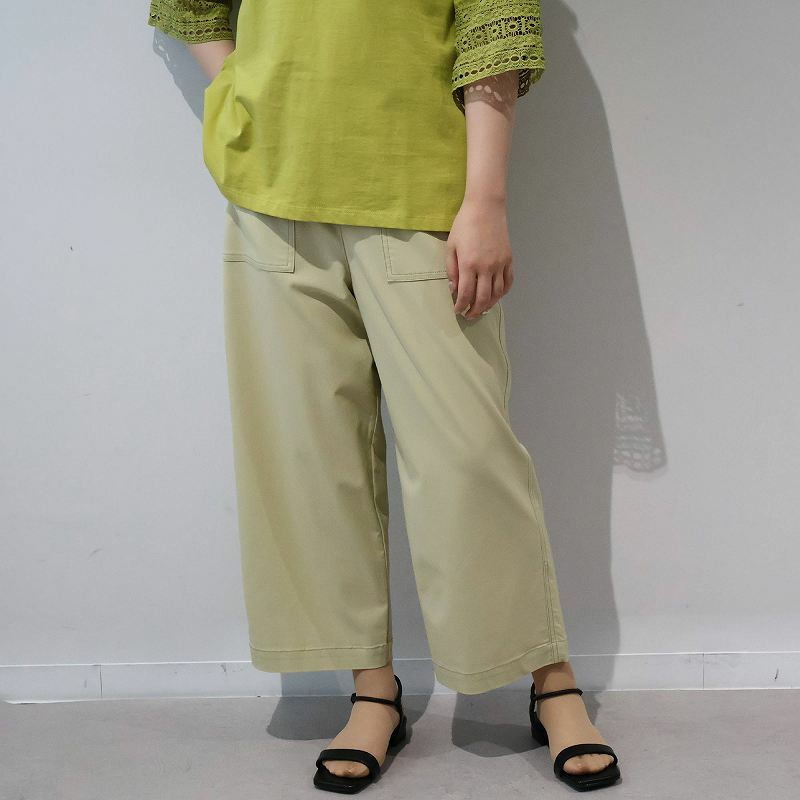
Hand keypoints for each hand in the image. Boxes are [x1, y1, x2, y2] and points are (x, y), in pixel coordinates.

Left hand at [445, 195, 513, 318]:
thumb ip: (451, 269)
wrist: (486, 207)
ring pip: (497, 294)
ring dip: (489, 305)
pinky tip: (496, 296)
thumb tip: (454, 289)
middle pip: (483, 298)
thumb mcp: (451, 246)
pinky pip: (508, 282)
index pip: (465, 294)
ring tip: (481, 309)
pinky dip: (503, 293)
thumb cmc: (464, 225)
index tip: (458, 310)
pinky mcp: (509, 260)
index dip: (461, 306)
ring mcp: (500, 264)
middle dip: (475, 310)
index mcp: (469, 264)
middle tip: (469, 315)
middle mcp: (486, 267)